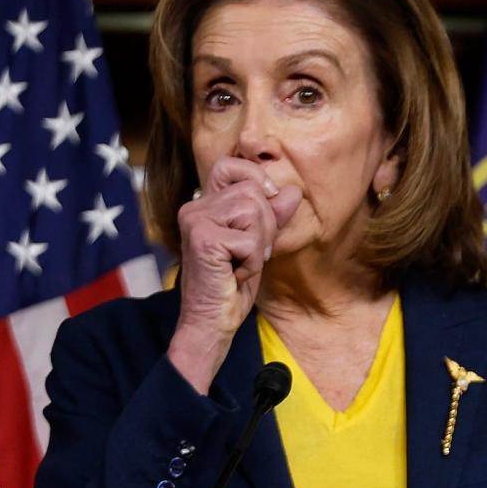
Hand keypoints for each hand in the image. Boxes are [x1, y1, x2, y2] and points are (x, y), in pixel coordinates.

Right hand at [167, 157, 301, 392]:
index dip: (255, 177)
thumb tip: (292, 190)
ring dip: (258, 243)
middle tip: (251, 253)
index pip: (231, 166)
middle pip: (252, 190)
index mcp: (204, 204)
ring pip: (253, 210)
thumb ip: (272, 216)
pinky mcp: (203, 239)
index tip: (267, 201)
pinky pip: (249, 238)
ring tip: (241, 263)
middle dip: (265, 224)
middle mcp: (194, 208)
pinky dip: (252, 260)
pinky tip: (235, 274)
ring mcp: (195, 221)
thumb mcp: (258, 243)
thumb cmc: (232, 285)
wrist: (212, 322)